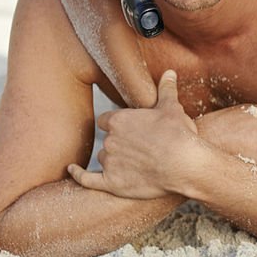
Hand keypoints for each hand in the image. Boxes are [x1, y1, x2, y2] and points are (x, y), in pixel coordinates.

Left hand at [68, 69, 207, 198]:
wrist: (185, 164)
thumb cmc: (178, 135)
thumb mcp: (172, 108)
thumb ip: (166, 89)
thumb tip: (169, 73)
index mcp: (119, 120)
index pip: (106, 120)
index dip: (116, 124)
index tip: (127, 128)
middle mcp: (110, 140)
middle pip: (107, 140)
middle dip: (120, 143)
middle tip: (139, 147)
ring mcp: (109, 162)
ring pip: (104, 159)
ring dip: (114, 160)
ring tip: (135, 164)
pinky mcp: (111, 183)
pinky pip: (87, 180)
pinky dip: (78, 175)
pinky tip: (72, 171)